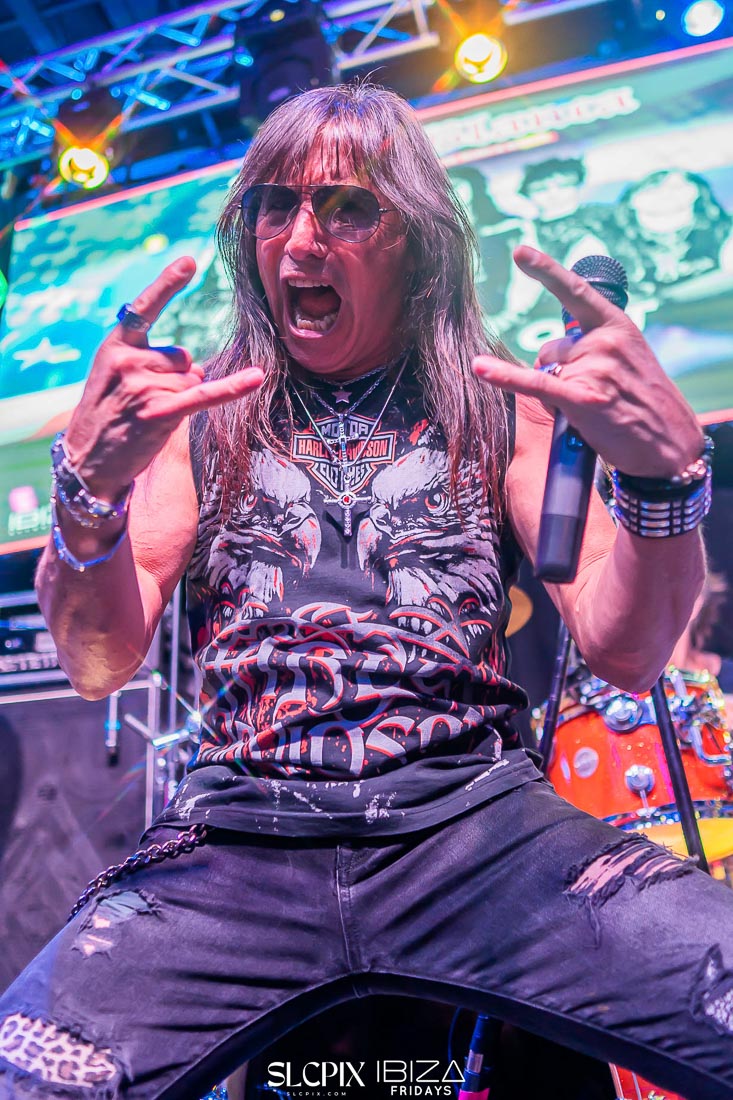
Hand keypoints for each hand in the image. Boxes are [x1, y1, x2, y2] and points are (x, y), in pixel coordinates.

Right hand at [64, 257, 263, 498]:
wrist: (87, 460)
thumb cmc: (106, 414)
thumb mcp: (115, 375)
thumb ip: (152, 360)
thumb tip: (196, 368)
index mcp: (116, 344)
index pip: (146, 307)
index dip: (168, 284)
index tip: (190, 261)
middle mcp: (130, 360)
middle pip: (183, 358)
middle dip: (175, 379)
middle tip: (145, 402)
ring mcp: (144, 386)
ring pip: (191, 381)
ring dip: (179, 399)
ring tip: (149, 416)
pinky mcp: (161, 413)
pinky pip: (205, 396)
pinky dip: (232, 389)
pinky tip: (256, 378)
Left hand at [473, 246, 703, 477]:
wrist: (672, 443)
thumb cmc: (644, 402)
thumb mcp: (628, 358)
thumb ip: (593, 344)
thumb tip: (548, 356)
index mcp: (616, 325)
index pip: (575, 291)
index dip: (545, 270)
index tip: (519, 252)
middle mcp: (604, 341)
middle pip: (548, 350)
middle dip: (557, 373)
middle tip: (591, 394)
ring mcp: (594, 368)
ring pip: (545, 374)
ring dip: (556, 394)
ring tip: (591, 410)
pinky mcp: (582, 399)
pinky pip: (534, 384)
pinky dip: (504, 377)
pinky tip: (481, 367)